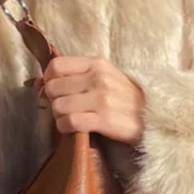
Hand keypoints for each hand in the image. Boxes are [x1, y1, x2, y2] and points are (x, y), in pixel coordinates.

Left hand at [27, 56, 145, 146]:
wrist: (155, 119)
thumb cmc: (126, 99)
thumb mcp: (104, 78)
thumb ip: (75, 76)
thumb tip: (39, 82)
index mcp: (97, 64)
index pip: (56, 66)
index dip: (48, 80)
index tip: (55, 91)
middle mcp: (98, 78)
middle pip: (53, 88)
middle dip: (53, 101)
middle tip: (65, 108)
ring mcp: (102, 99)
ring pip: (58, 106)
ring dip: (59, 116)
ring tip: (71, 119)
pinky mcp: (104, 119)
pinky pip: (69, 122)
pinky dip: (65, 128)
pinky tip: (73, 129)